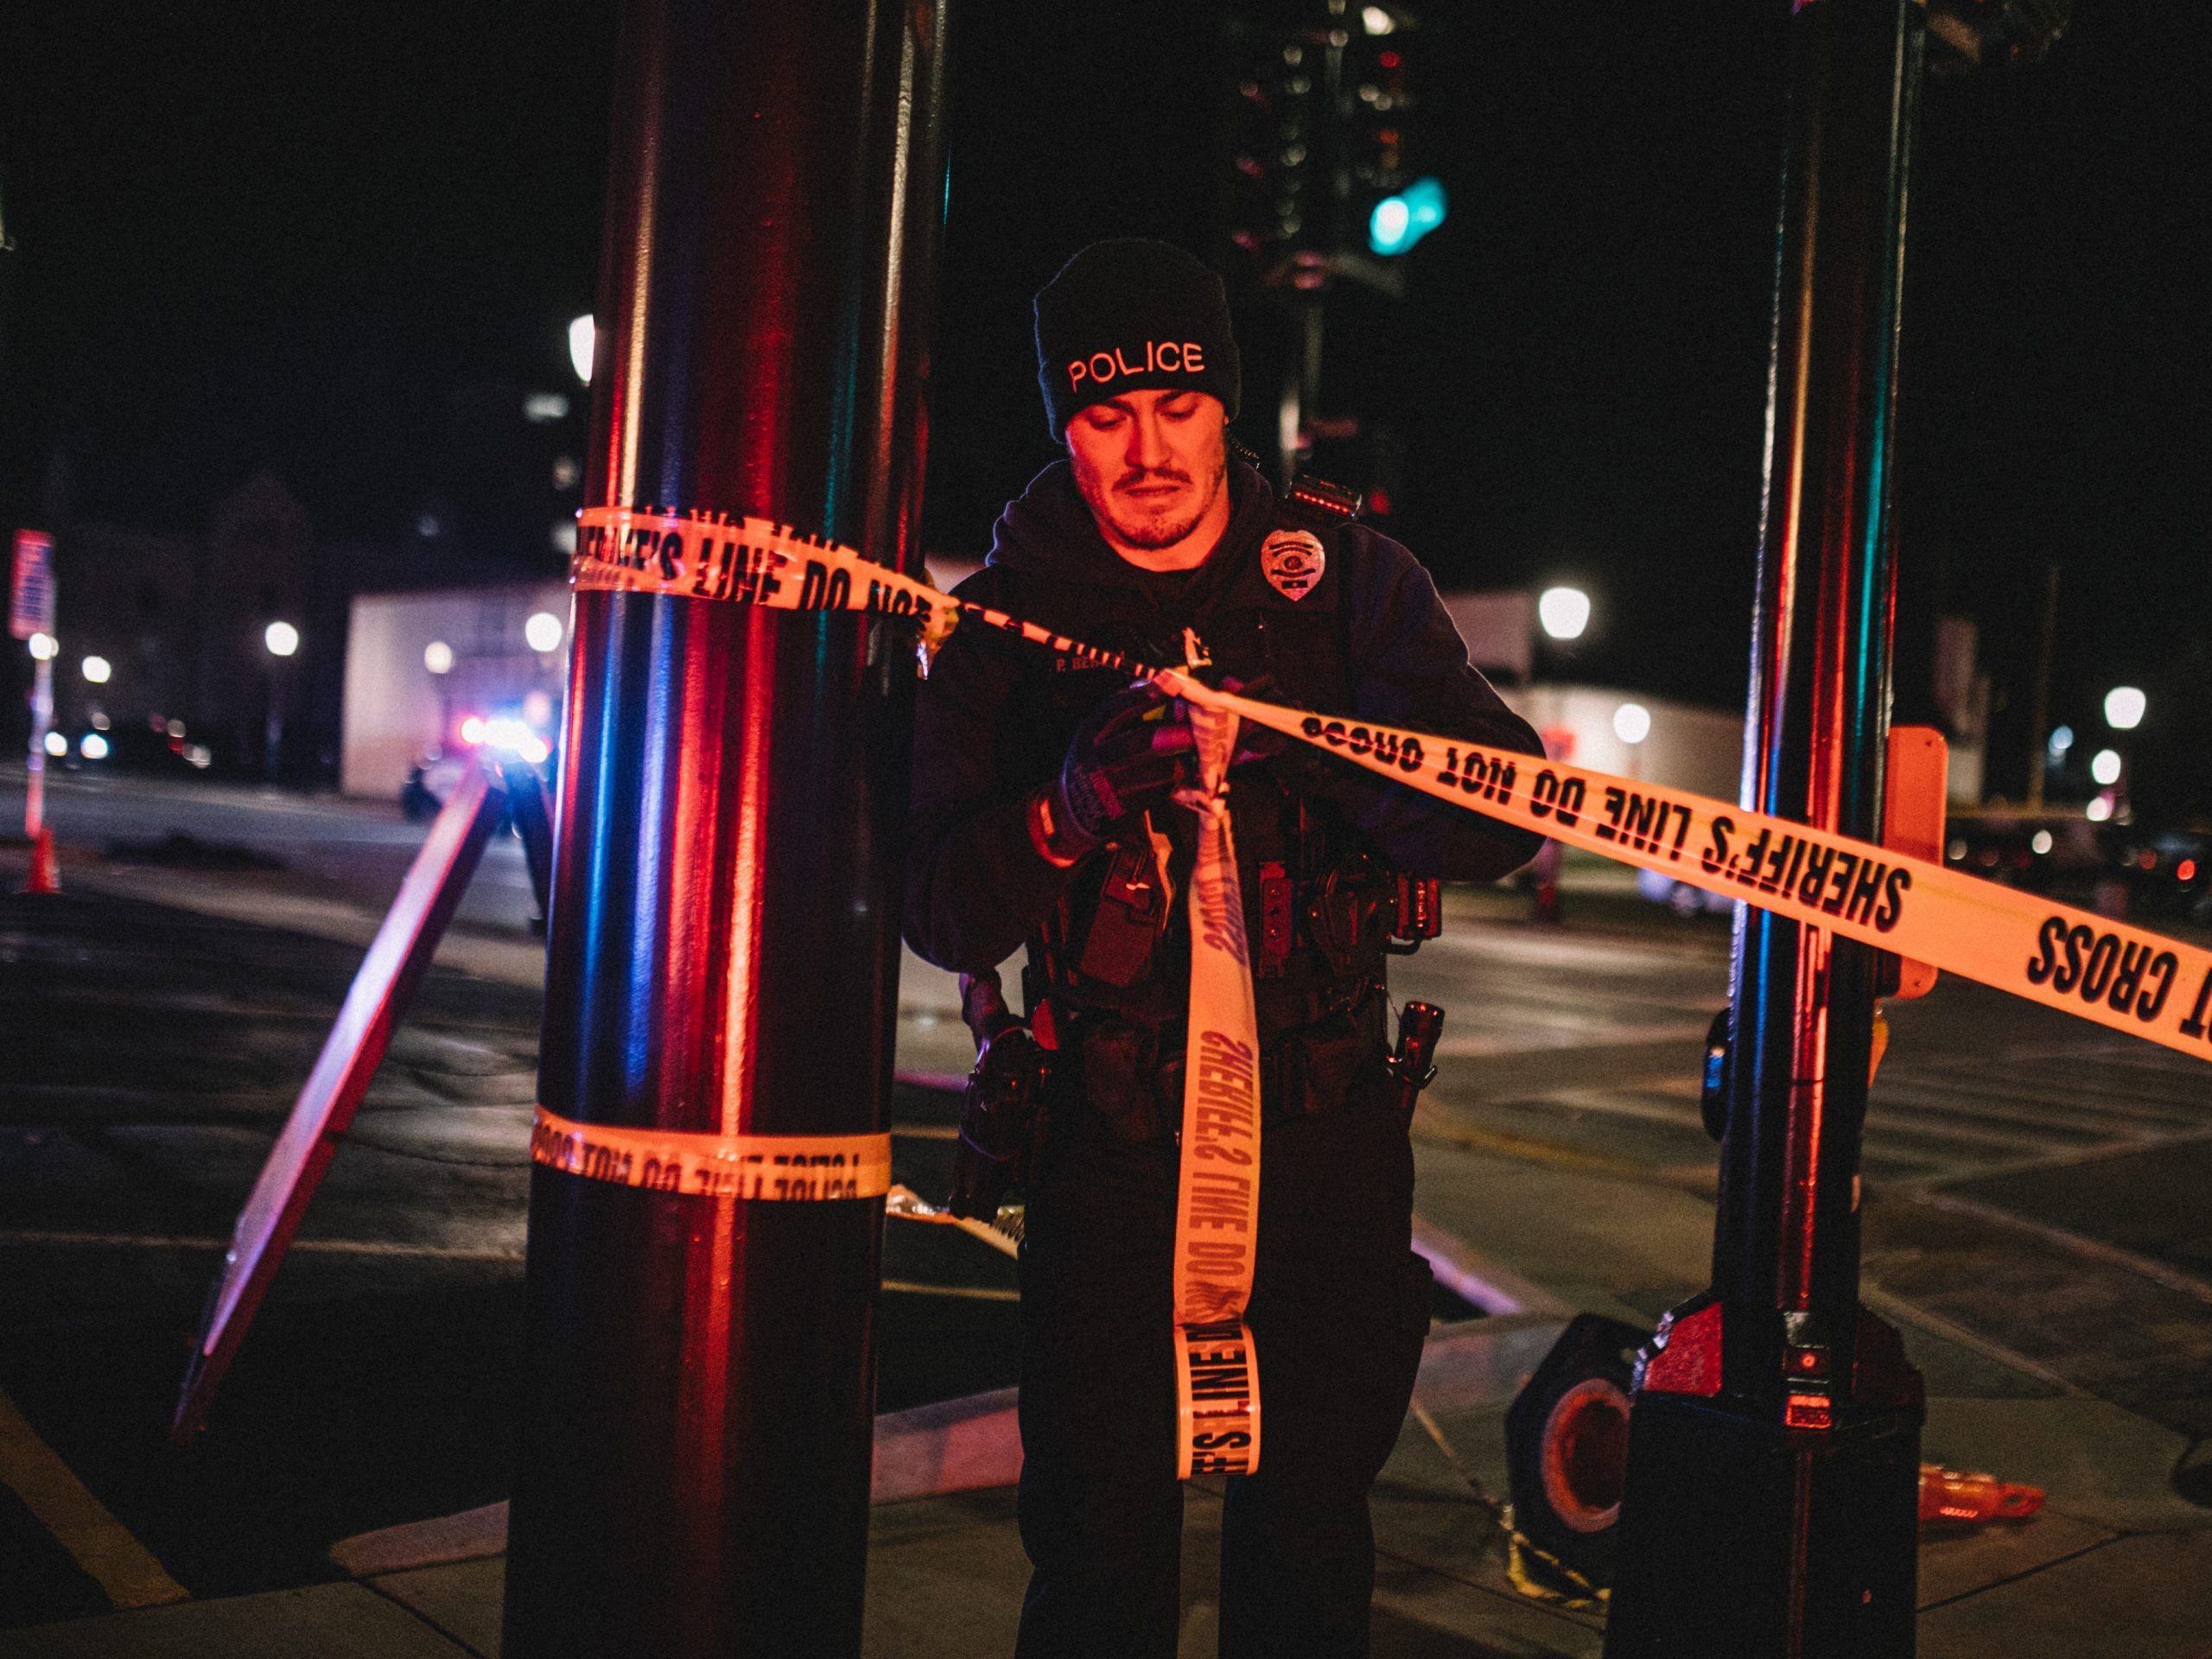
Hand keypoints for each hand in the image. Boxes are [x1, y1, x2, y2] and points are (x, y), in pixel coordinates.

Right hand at [1052, 681, 1198, 851]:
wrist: (1077, 812)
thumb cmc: (1098, 763)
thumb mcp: (1099, 737)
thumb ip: (1126, 717)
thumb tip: (1165, 689)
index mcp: (1089, 733)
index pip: (1114, 708)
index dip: (1143, 695)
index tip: (1169, 685)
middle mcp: (1095, 758)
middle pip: (1137, 741)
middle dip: (1170, 732)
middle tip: (1194, 728)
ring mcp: (1110, 785)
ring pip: (1155, 770)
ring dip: (1180, 760)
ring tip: (1195, 753)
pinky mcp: (1125, 808)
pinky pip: (1160, 790)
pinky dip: (1175, 780)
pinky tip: (1184, 772)